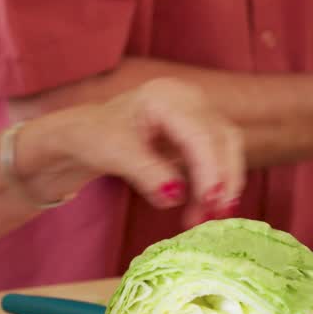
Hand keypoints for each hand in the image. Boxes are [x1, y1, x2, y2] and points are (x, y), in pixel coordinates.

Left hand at [22, 78, 244, 227]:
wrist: (85, 135)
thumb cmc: (94, 137)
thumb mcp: (115, 154)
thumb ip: (146, 173)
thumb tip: (176, 196)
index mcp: (165, 96)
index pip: (200, 134)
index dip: (210, 170)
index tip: (210, 203)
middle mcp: (188, 99)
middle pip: (223, 139)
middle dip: (222, 180)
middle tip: (213, 216)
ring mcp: (196, 113)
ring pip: (227, 149)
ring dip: (223, 185)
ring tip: (205, 217)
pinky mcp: (199, 133)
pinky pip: (218, 157)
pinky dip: (215, 183)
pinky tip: (202, 208)